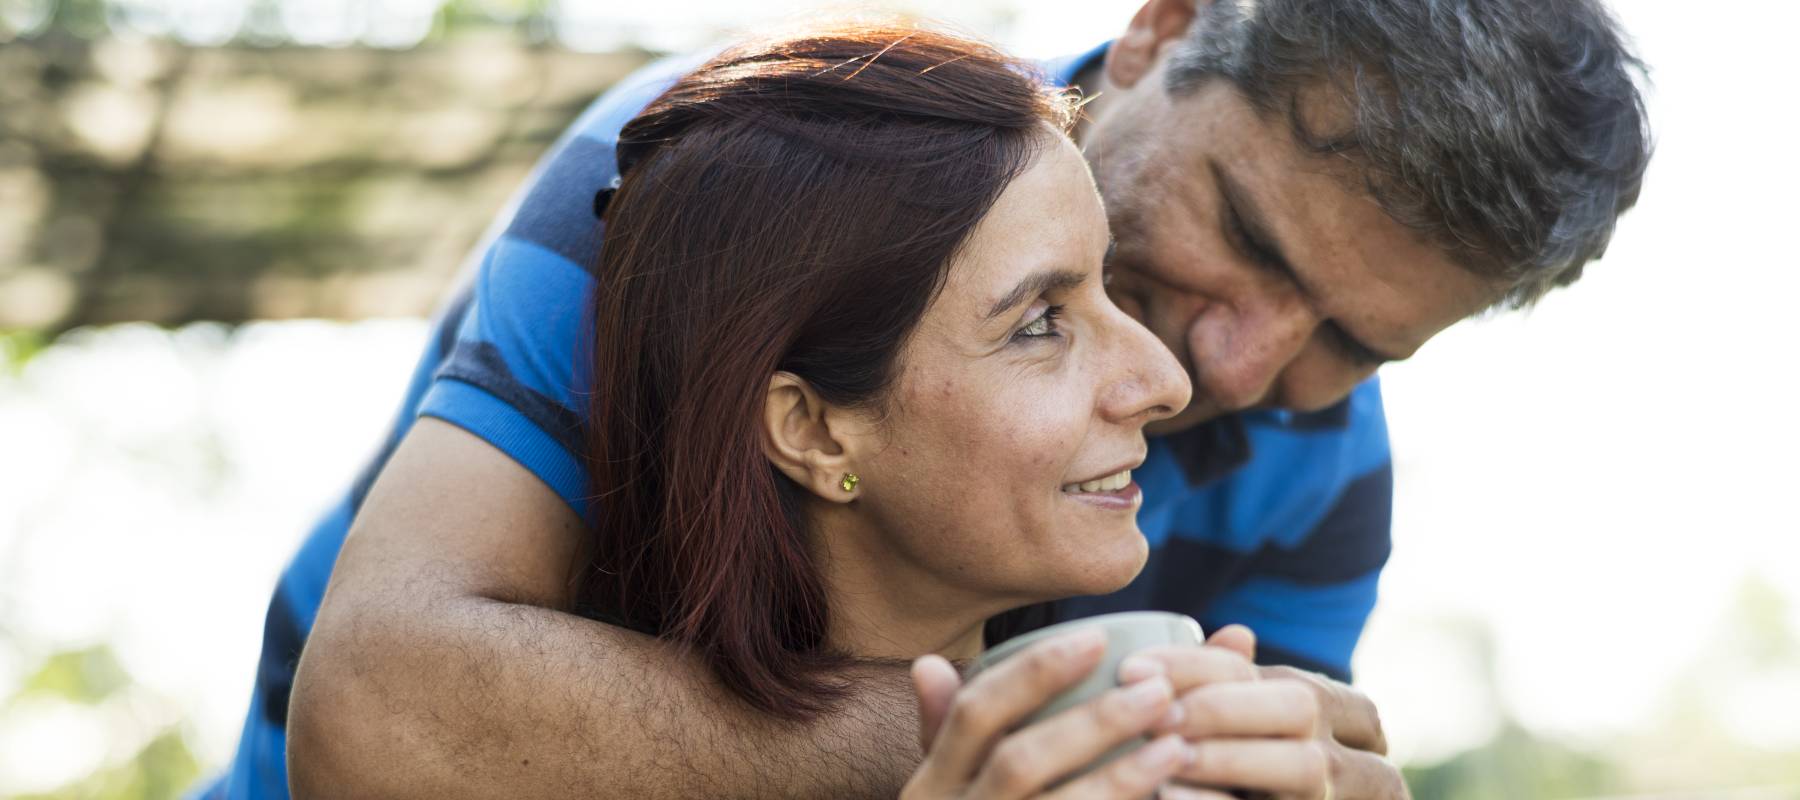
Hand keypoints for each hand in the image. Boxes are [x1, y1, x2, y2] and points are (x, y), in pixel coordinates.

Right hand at [902, 628, 1196, 798]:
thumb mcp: (939, 795)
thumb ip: (943, 736)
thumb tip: (928, 663)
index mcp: (929, 788)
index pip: (975, 714)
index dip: (1035, 672)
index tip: (1097, 638)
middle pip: (1020, 760)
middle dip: (1093, 721)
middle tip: (1158, 691)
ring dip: (1122, 776)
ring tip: (1177, 745)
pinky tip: (1170, 799)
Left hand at [1122, 626, 1407, 799]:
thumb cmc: (1252, 783)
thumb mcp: (1246, 731)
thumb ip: (1234, 686)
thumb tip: (1236, 634)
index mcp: (1343, 713)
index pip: (1274, 668)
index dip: (1199, 665)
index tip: (1131, 667)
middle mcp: (1358, 755)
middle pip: (1302, 707)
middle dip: (1220, 708)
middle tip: (1154, 713)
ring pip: (1304, 767)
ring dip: (1227, 757)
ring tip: (1167, 754)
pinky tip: (1170, 796)